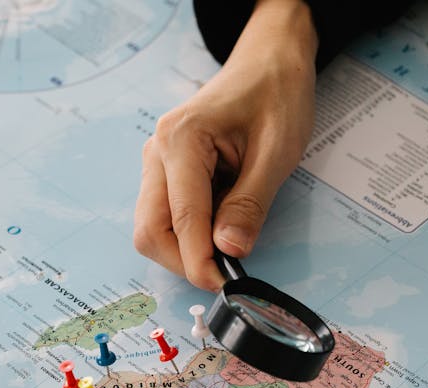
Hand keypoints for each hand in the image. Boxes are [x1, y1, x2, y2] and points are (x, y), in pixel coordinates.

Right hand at [133, 0, 317, 290]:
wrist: (268, 62)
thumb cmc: (275, 95)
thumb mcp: (277, 150)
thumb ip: (250, 203)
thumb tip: (229, 251)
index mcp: (180, 140)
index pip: (181, 218)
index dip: (199, 260)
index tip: (222, 285)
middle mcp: (157, 152)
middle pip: (150, 230)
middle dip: (183, 260)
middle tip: (224, 274)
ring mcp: (155, 163)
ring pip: (152, 227)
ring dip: (184, 249)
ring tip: (226, 245)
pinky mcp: (163, 173)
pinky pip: (164, 216)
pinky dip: (187, 234)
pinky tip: (217, 226)